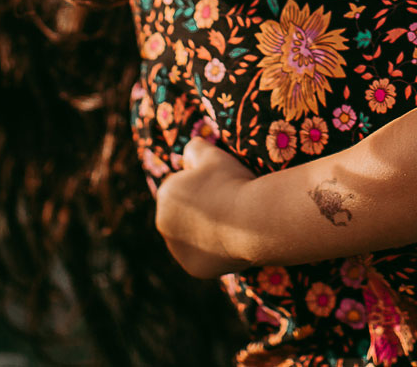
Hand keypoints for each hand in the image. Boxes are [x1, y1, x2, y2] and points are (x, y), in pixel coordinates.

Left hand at [155, 137, 258, 278]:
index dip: (204, 184)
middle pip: (184, 214)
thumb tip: (189, 151)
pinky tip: (232, 241)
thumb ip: (195, 148)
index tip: (223, 185)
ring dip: (205, 231)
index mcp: (165, 194)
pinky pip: (204, 257)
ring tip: (231, 224)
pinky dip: (214, 251)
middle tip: (228, 204)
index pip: (183, 186)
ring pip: (192, 237)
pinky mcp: (193, 268)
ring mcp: (178, 250)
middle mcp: (163, 224)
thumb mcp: (213, 154)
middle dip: (201, 210)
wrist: (253, 220)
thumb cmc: (233, 183)